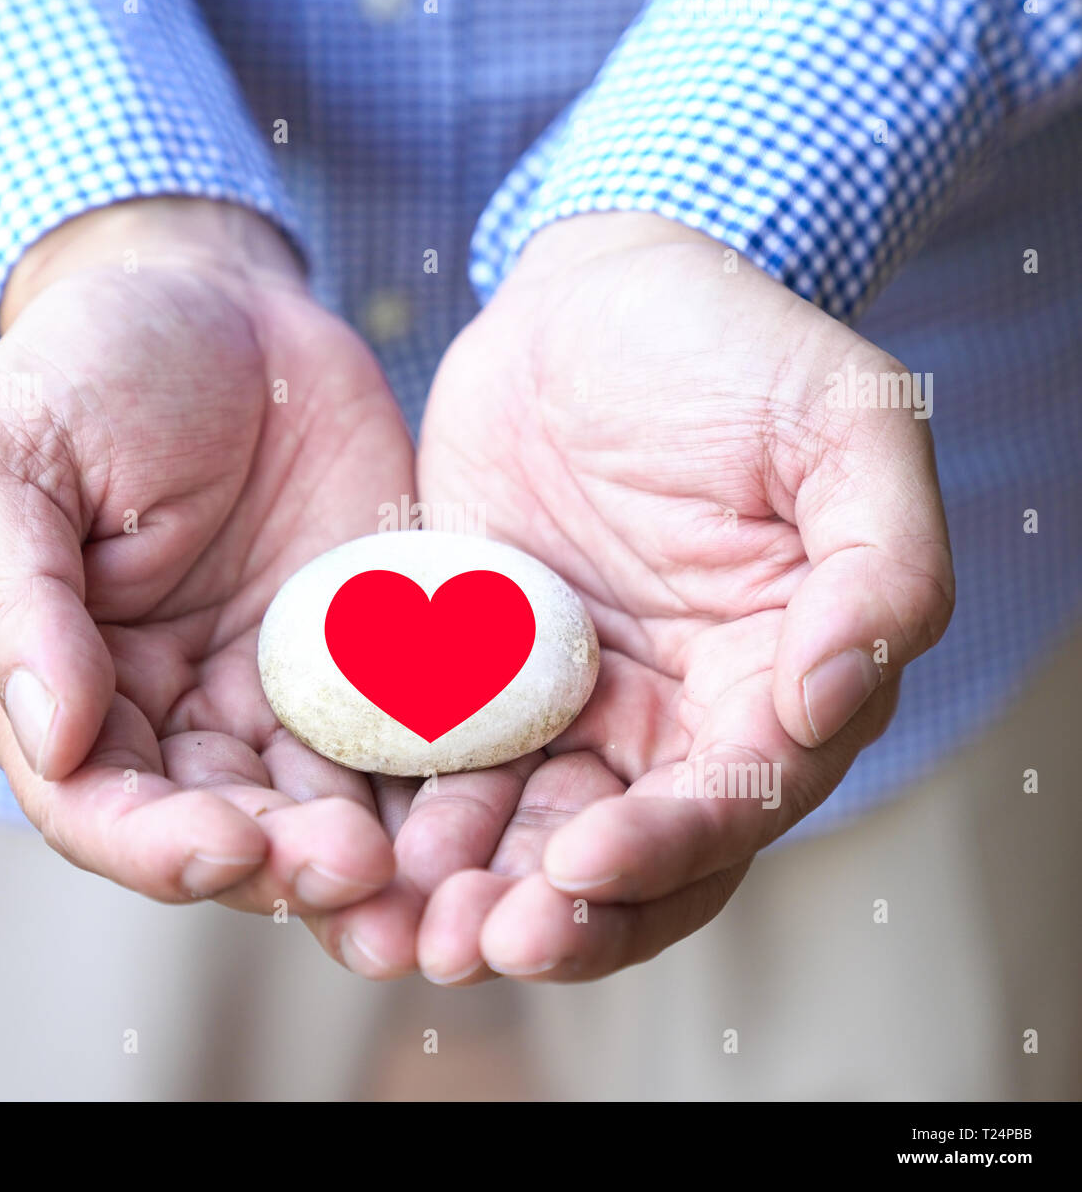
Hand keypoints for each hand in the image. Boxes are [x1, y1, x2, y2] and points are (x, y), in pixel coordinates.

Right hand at [0, 197, 414, 914]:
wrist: (226, 304)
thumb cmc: (91, 367)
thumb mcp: (8, 459)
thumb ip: (13, 597)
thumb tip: (49, 737)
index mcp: (75, 683)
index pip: (99, 804)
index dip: (153, 844)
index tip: (226, 845)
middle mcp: (183, 710)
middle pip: (226, 829)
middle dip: (284, 866)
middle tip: (355, 872)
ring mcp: (289, 690)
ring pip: (325, 807)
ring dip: (373, 855)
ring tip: (423, 873)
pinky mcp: (380, 655)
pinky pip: (411, 733)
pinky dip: (441, 779)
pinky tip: (483, 802)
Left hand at [407, 212, 954, 982]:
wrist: (588, 298)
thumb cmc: (729, 347)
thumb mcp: (842, 425)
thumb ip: (880, 565)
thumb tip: (829, 707)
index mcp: (777, 679)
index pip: (733, 802)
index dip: (665, 847)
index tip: (584, 862)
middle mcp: (676, 714)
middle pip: (625, 852)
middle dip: (557, 910)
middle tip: (477, 944)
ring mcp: (572, 701)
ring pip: (527, 831)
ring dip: (473, 890)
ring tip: (407, 925)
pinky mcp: (480, 674)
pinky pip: (445, 762)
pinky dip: (410, 811)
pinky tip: (362, 843)